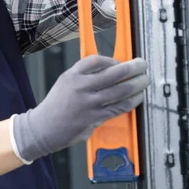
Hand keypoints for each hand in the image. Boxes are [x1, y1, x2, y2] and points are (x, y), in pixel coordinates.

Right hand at [12, 55, 148, 162]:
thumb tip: (109, 69)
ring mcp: (88, 103)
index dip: (112, 60)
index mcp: (72, 75)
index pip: (96, 60)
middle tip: (142, 64)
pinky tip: (137, 97)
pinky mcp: (95, 118)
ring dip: (137, 84)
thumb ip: (84, 75)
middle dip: (132, 67)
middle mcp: (80, 87)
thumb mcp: (65, 82)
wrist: (43, 128)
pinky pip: (119, 107)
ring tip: (144, 80)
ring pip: (120, 90)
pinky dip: (131, 101)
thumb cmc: (56, 106)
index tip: (120, 61)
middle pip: (113, 73)